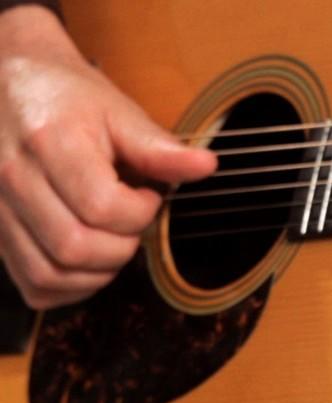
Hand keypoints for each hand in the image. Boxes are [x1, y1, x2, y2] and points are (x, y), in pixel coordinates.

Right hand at [0, 6, 215, 309]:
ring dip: (98, 273)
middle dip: (122, 246)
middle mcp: (12, 179)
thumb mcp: (117, 110)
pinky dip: (69, 287)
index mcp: (49, 143)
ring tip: (114, 240)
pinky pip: (32, 284)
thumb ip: (158, 147)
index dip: (140, 212)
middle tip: (133, 220)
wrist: (9, 82)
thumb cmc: (66, 96)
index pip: (102, 207)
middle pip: (74, 247)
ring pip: (49, 275)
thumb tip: (207, 166)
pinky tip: (90, 263)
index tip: (149, 195)